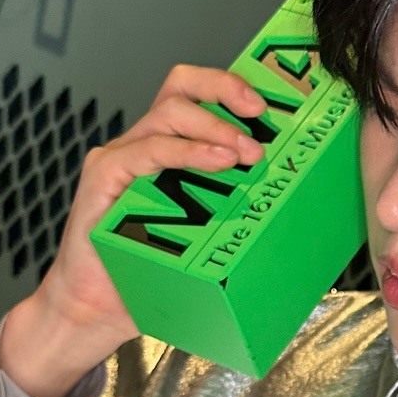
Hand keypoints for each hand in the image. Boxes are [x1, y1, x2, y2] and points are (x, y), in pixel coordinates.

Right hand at [0, 66, 266, 396]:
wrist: (97, 310)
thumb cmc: (150, 277)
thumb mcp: (206, 240)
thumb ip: (237, 218)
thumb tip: (300, 223)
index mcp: (169, 151)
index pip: (198, 96)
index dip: (233, 88)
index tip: (272, 106)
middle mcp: (144, 144)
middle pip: (182, 86)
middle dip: (225, 88)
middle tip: (260, 113)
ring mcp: (123, 157)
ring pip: (170, 110)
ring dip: (215, 125)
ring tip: (247, 152)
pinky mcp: (105, 176)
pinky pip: (148, 149)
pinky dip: (187, 150)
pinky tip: (218, 161)